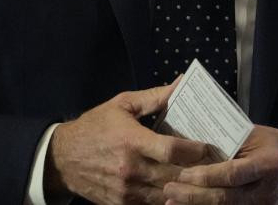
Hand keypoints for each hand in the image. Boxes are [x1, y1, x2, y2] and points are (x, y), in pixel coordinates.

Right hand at [45, 82, 210, 204]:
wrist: (62, 158)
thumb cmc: (95, 127)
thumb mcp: (122, 105)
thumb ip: (153, 97)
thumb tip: (180, 84)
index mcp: (131, 141)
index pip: (172, 150)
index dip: (195, 150)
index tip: (208, 146)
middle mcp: (130, 168)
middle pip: (174, 175)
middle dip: (198, 172)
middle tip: (215, 165)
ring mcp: (126, 191)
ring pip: (167, 195)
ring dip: (186, 189)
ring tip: (203, 181)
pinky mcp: (122, 204)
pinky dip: (168, 199)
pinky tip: (180, 191)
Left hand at [162, 125, 277, 203]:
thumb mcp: (258, 136)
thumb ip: (230, 140)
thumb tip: (195, 142)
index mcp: (267, 165)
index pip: (232, 174)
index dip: (206, 177)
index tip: (182, 174)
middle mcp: (265, 191)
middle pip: (225, 198)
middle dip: (193, 197)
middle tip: (168, 190)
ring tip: (169, 202)